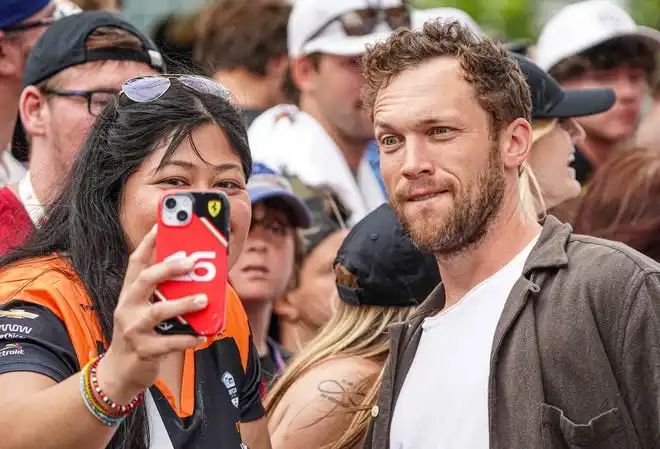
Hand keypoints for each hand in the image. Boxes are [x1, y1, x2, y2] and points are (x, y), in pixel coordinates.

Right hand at [96, 225, 206, 403]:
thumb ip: (163, 295)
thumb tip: (195, 278)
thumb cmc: (139, 335)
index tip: (160, 225)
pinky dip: (188, 338)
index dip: (147, 243)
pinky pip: (169, 343)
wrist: (118, 373)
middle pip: (145, 280)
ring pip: (158, 311)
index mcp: (129, 294)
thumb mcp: (144, 310)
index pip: (136, 263)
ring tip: (204, 299)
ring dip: (184, 303)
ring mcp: (133, 329)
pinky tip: (203, 335)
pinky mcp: (143, 350)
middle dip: (169, 268)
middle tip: (192, 262)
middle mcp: (127, 307)